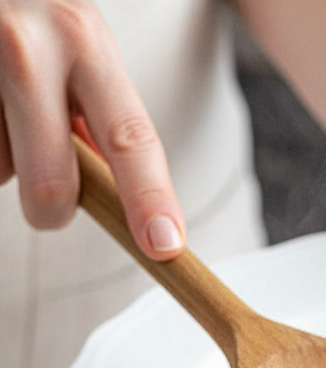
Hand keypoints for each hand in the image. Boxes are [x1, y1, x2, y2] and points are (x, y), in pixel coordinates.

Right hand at [0, 0, 183, 256]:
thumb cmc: (30, 9)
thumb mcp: (79, 43)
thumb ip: (99, 114)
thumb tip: (116, 195)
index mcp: (83, 41)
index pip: (129, 138)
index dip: (149, 198)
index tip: (164, 242)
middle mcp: (30, 50)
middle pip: (51, 186)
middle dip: (53, 209)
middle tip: (52, 193)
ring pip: (2, 174)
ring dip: (8, 162)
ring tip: (8, 110)